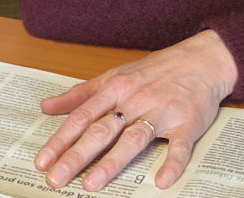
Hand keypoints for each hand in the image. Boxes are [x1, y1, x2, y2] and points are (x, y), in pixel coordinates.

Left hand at [34, 30, 237, 191]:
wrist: (200, 59)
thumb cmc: (154, 70)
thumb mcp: (114, 75)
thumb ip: (80, 94)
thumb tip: (46, 107)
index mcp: (115, 88)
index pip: (82, 117)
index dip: (61, 140)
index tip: (43, 161)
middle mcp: (135, 99)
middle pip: (101, 130)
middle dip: (76, 156)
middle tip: (56, 179)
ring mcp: (161, 111)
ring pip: (133, 139)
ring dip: (111, 162)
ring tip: (91, 185)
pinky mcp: (187, 123)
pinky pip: (179, 146)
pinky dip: (171, 163)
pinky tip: (160, 181)